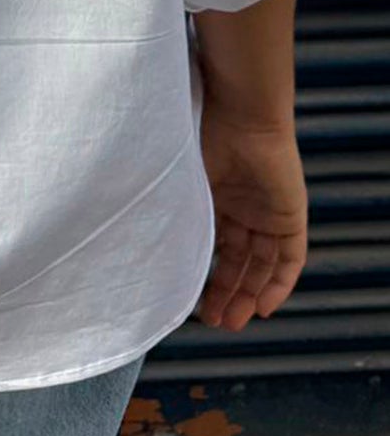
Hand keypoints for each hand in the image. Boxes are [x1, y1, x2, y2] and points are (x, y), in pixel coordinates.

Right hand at [194, 101, 307, 330]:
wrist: (239, 114)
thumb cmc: (202, 138)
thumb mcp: (182, 184)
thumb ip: (173, 215)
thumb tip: (145, 248)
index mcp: (216, 197)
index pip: (216, 245)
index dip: (208, 274)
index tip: (195, 302)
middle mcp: (244, 208)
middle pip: (240, 261)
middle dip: (227, 293)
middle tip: (214, 322)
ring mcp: (268, 212)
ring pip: (262, 265)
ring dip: (249, 294)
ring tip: (232, 321)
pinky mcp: (291, 216)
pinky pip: (291, 259)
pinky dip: (280, 284)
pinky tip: (264, 306)